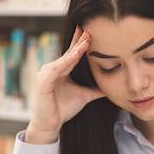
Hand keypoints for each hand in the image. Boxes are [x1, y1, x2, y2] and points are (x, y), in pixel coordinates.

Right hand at [25, 26, 104, 143]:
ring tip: (86, 41)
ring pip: (64, 60)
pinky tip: (75, 55)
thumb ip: (96, 90)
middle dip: (78, 41)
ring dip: (75, 50)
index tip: (90, 32)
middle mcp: (52, 69)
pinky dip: (67, 62)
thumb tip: (110, 87)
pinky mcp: (44, 82)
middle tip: (88, 28)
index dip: (80, 43)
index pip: (72, 54)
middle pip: (68, 53)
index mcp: (61, 71)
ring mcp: (46, 74)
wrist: (51, 124)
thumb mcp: (84, 96)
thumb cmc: (63, 109)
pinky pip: (57, 69)